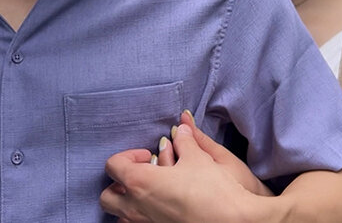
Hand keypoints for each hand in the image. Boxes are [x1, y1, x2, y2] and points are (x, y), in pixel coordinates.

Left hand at [100, 122, 262, 221]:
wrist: (234, 222)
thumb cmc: (214, 190)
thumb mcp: (199, 158)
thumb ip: (186, 140)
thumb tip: (183, 128)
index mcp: (140, 183)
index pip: (112, 165)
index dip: (128, 155)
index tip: (148, 154)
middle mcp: (136, 208)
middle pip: (107, 196)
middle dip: (118, 184)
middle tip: (142, 175)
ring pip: (119, 216)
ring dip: (127, 203)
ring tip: (149, 194)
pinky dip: (140, 217)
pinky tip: (158, 210)